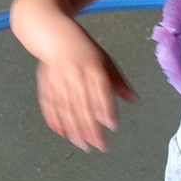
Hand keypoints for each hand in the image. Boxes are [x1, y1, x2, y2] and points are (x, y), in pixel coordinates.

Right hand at [35, 32, 137, 152]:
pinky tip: (61, 132)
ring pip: (65, 106)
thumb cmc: (86, 52)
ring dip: (73, 127)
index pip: (100, 90)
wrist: (55, 35)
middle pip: (82, 103)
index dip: (106, 108)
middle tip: (98, 145)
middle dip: (90, 126)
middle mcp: (74, 72)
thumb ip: (118, 82)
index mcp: (92, 66)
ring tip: (81, 144)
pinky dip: (54, 118)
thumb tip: (135, 100)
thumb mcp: (106, 62)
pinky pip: (49, 103)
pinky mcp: (45, 82)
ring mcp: (57, 77)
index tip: (112, 125)